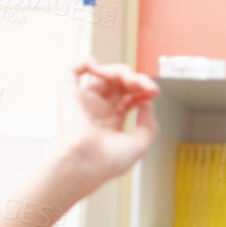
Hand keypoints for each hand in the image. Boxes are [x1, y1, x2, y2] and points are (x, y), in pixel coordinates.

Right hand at [61, 60, 158, 183]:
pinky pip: (73, 72)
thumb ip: (148, 124)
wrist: (84, 164)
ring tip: (130, 80)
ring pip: (102, 75)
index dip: (144, 90)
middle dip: (136, 80)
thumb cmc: (107, 162)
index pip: (130, 97)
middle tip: (147, 86)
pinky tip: (98, 66)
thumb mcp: (140, 144)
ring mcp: (86, 102)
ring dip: (119, 71)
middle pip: (120, 84)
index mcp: (113, 122)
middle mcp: (99, 110)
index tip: (154, 92)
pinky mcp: (70, 96)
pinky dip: (85, 62)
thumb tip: (147, 103)